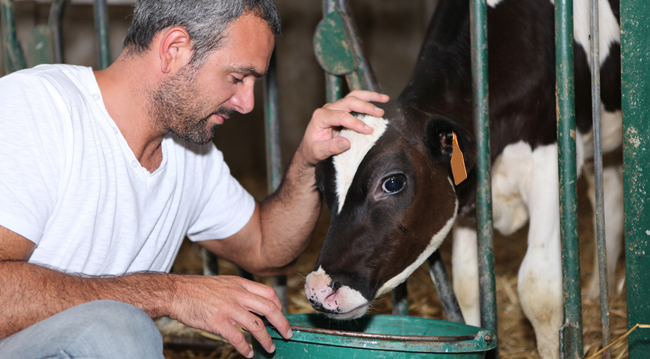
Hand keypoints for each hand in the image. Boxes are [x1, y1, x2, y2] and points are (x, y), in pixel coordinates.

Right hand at [168, 275, 290, 357]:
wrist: (176, 292)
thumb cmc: (197, 289)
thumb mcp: (223, 283)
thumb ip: (239, 291)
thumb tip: (252, 303)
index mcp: (240, 284)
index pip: (269, 293)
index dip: (279, 305)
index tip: (280, 315)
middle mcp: (238, 294)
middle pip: (269, 309)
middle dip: (282, 323)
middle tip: (287, 334)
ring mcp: (228, 308)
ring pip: (256, 326)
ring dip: (266, 339)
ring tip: (270, 348)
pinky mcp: (217, 321)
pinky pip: (238, 337)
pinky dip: (245, 347)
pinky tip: (248, 352)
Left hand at [298, 90, 389, 166]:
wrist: (309, 148)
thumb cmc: (313, 150)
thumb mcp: (319, 152)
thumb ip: (331, 147)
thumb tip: (346, 143)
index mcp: (320, 116)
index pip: (341, 116)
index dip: (356, 123)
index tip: (368, 131)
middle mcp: (328, 108)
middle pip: (349, 102)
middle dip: (365, 106)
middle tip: (380, 113)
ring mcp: (335, 107)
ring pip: (353, 96)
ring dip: (370, 96)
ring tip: (384, 99)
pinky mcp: (341, 109)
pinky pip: (355, 100)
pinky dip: (367, 98)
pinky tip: (379, 100)